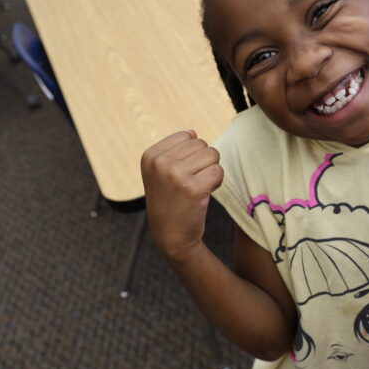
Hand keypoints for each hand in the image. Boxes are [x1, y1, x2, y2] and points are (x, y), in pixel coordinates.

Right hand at [140, 130, 223, 260]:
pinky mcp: (193, 189)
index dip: (192, 154)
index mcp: (150, 155)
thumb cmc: (170, 201)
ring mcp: (175, 175)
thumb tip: (193, 132)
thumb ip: (175, 150)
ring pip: (212, 155)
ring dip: (211, 171)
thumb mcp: (161, 173)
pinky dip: (217, 182)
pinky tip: (205, 194)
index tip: (182, 173)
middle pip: (202, 144)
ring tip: (198, 186)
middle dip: (203, 162)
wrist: (170, 236)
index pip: (187, 136)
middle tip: (192, 182)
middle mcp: (160, 163)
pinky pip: (218, 171)